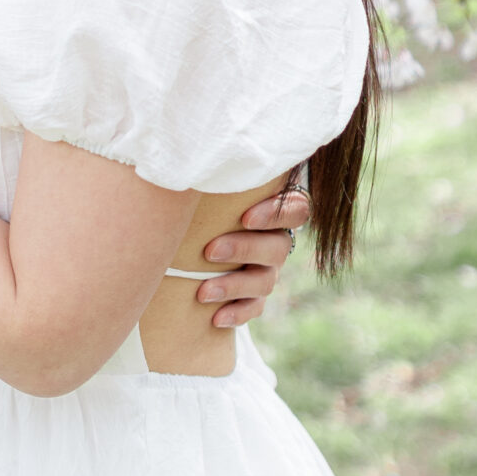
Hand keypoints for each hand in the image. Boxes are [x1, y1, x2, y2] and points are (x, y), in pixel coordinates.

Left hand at [196, 187, 311, 328]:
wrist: (191, 242)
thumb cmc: (203, 206)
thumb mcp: (212, 192)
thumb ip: (212, 181)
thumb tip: (181, 156)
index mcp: (274, 210)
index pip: (295, 208)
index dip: (275, 214)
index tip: (245, 217)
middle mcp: (276, 242)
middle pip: (276, 248)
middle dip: (243, 249)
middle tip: (210, 251)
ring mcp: (268, 271)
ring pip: (265, 281)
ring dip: (233, 286)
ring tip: (202, 292)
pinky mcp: (255, 297)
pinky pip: (255, 308)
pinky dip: (236, 313)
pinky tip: (216, 318)